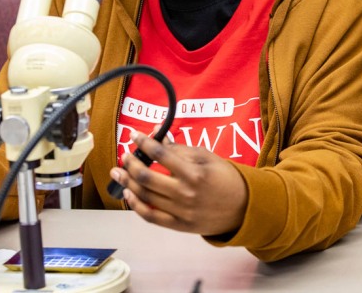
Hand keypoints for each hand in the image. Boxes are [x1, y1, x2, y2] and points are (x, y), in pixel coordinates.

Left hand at [110, 133, 247, 235]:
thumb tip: (157, 135)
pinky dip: (136, 205)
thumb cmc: (225, 178)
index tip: (134, 135)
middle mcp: (185, 193)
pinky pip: (151, 217)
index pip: (161, 154)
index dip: (144, 142)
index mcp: (194, 173)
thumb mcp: (206, 157)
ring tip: (118, 172)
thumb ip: (180, 148)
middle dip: (130, 163)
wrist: (243, 207)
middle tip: (125, 155)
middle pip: (147, 177)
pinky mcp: (179, 225)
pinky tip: (128, 194)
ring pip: (145, 196)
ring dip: (127, 182)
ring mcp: (181, 211)